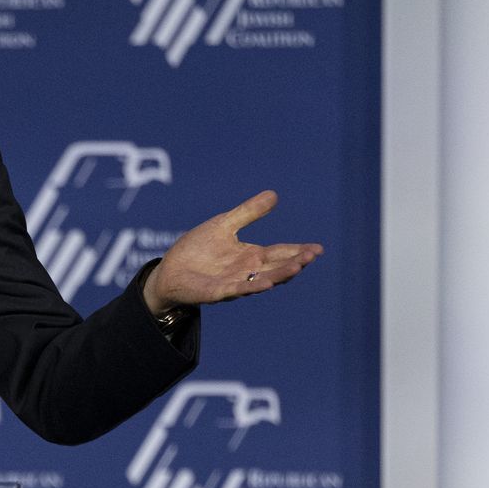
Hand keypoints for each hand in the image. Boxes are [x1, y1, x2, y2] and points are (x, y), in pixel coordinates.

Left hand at [142, 190, 321, 313]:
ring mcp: (234, 283)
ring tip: (297, 267)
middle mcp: (247, 272)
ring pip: (262, 280)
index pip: (280, 252)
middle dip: (295, 262)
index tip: (318, 248)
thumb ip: (248, 212)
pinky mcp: (217, 292)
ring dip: (280, 275)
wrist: (170, 270)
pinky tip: (266, 283)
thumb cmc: (197, 249)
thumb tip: (274, 195)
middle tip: (312, 255)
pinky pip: (238, 290)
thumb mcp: (224, 224)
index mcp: (251, 256)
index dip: (298, 251)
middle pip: (277, 267)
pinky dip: (253, 287)